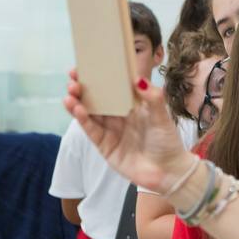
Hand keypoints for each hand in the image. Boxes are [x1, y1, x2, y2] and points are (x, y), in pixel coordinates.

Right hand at [63, 69, 194, 193]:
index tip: (86, 65)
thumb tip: (138, 79)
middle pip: (96, 99)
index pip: (112, 87)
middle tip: (73, 78)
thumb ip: (153, 98)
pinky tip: (78, 109)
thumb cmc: (168, 143)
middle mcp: (118, 116)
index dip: (99, 77)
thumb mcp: (162, 117)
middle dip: (82, 88)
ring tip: (70, 94)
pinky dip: (83, 119)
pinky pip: (91, 130)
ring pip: (89, 113)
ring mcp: (110, 131)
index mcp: (131, 105)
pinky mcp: (105, 146)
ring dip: (77, 103)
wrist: (168, 173)